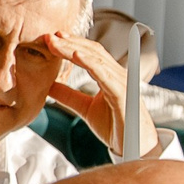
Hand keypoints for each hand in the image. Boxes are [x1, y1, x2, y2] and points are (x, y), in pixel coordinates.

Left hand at [39, 31, 156, 158]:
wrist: (136, 148)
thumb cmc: (116, 127)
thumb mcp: (86, 109)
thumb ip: (69, 96)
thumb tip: (48, 86)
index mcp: (110, 76)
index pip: (90, 53)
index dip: (71, 44)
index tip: (51, 38)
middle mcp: (118, 75)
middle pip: (92, 51)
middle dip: (70, 42)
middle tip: (49, 35)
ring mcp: (122, 82)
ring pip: (96, 59)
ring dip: (74, 48)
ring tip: (56, 42)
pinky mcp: (123, 94)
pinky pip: (106, 75)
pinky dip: (91, 63)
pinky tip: (76, 55)